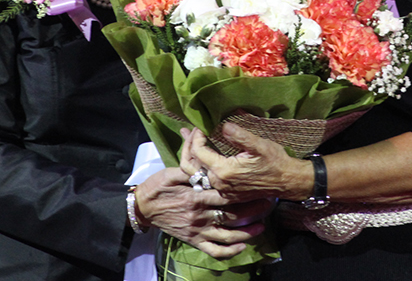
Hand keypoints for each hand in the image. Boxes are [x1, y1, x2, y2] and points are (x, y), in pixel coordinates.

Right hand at [134, 166, 266, 258]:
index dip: (244, 193)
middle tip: (269, 205)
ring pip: (227, 236)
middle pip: (232, 215)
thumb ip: (190, 169)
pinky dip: (229, 251)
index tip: (259, 188)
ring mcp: (197, 231)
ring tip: (263, 226)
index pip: (225, 195)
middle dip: (253, 211)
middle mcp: (199, 217)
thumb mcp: (171, 172)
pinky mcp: (194, 241)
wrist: (142, 208)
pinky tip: (242, 246)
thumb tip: (206, 160)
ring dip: (247, 233)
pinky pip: (214, 251)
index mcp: (195, 197)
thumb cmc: (157, 187)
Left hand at [180, 124, 310, 202]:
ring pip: (196, 173)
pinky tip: (202, 154)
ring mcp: (221, 190)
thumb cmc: (275, 162)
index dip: (196, 136)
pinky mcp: (226, 192)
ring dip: (191, 155)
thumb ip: (239, 135)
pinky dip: (200, 165)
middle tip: (188, 131)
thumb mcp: (258, 145)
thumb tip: (223, 126)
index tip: (200, 125)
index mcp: (224, 171)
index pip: (198, 151)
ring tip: (188, 140)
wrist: (286, 181)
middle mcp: (219, 183)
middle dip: (188, 145)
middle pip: (191, 164)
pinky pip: (205, 179)